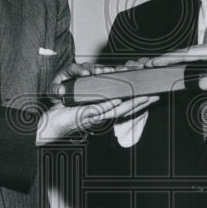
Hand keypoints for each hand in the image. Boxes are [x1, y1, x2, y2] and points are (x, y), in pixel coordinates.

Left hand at [36, 96, 158, 143]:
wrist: (50, 125)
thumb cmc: (65, 113)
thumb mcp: (82, 98)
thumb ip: (94, 93)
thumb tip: (102, 82)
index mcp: (103, 111)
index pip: (125, 107)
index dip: (139, 102)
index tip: (152, 96)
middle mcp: (101, 116)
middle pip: (127, 109)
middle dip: (142, 103)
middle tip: (156, 96)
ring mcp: (95, 116)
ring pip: (117, 109)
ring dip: (132, 104)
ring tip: (145, 98)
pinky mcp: (85, 115)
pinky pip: (99, 109)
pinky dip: (110, 104)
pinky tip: (119, 100)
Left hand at [49, 61, 125, 96]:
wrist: (63, 94)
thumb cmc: (58, 91)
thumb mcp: (52, 91)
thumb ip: (54, 90)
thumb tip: (60, 90)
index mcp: (69, 70)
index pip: (74, 68)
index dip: (79, 70)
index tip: (84, 73)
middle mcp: (81, 69)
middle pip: (89, 67)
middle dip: (96, 69)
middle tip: (101, 72)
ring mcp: (91, 73)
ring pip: (99, 69)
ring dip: (106, 71)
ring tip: (114, 72)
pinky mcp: (98, 77)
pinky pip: (106, 74)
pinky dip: (114, 73)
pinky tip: (122, 72)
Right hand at [148, 39, 206, 90]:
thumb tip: (198, 85)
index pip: (185, 53)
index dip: (168, 58)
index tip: (154, 61)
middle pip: (181, 52)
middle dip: (163, 57)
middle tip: (147, 63)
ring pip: (186, 54)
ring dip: (171, 58)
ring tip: (155, 63)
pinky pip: (193, 57)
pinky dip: (181, 59)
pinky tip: (175, 64)